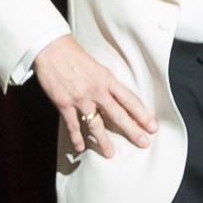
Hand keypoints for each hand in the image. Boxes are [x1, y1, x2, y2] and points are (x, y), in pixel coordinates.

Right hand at [32, 35, 156, 164]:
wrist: (51, 49)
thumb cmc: (73, 55)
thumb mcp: (97, 66)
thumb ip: (107, 83)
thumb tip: (118, 98)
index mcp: (107, 79)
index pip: (129, 100)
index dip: (142, 114)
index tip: (151, 126)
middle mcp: (96, 90)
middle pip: (118, 115)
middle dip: (132, 130)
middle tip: (143, 142)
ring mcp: (80, 99)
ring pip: (96, 124)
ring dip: (104, 141)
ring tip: (111, 153)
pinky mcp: (64, 104)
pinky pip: (73, 125)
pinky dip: (76, 138)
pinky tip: (81, 147)